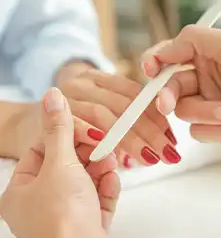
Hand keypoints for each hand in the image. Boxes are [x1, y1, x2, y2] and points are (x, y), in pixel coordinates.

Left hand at [0, 88, 118, 237]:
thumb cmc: (62, 218)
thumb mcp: (60, 164)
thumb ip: (60, 128)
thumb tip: (52, 96)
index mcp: (22, 190)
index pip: (43, 150)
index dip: (65, 137)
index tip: (85, 128)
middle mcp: (42, 203)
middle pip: (69, 164)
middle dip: (89, 154)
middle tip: (102, 146)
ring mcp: (66, 214)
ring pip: (87, 179)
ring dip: (101, 169)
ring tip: (109, 165)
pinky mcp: (88, 223)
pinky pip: (98, 196)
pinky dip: (106, 188)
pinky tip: (111, 183)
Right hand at [57, 62, 180, 166]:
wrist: (32, 119)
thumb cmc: (77, 119)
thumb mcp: (102, 113)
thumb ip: (126, 124)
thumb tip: (157, 147)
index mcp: (103, 79)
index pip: (136, 95)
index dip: (157, 116)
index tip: (172, 137)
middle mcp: (87, 83)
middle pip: (125, 105)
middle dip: (151, 131)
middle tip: (168, 153)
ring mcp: (69, 95)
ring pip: (106, 114)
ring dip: (131, 139)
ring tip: (150, 158)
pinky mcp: (52, 112)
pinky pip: (77, 123)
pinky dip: (97, 138)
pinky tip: (114, 155)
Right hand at [141, 26, 220, 157]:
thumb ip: (195, 39)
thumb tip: (166, 48)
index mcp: (208, 55)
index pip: (171, 54)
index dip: (155, 61)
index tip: (149, 69)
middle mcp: (205, 78)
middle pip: (169, 85)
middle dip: (167, 95)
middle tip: (166, 105)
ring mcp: (208, 104)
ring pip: (183, 110)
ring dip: (205, 112)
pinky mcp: (213, 128)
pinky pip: (196, 131)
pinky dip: (215, 129)